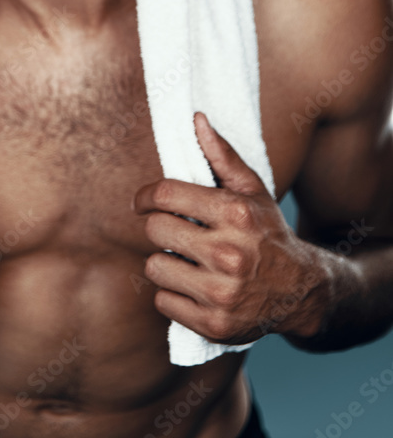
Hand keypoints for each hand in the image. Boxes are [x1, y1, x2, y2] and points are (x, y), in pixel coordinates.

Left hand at [133, 112, 326, 343]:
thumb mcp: (252, 190)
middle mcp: (230, 253)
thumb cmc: (268, 232)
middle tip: (175, 231)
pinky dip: (172, 293)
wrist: (301, 291)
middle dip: (160, 227)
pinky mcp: (214, 324)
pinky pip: (163, 301)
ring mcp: (222, 292)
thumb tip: (196, 119)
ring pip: (154, 266)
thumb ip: (221, 154)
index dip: (146, 196)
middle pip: (155, 230)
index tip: (143, 202)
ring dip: (165, 262)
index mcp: (236, 213)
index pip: (167, 194)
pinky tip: (194, 286)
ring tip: (187, 260)